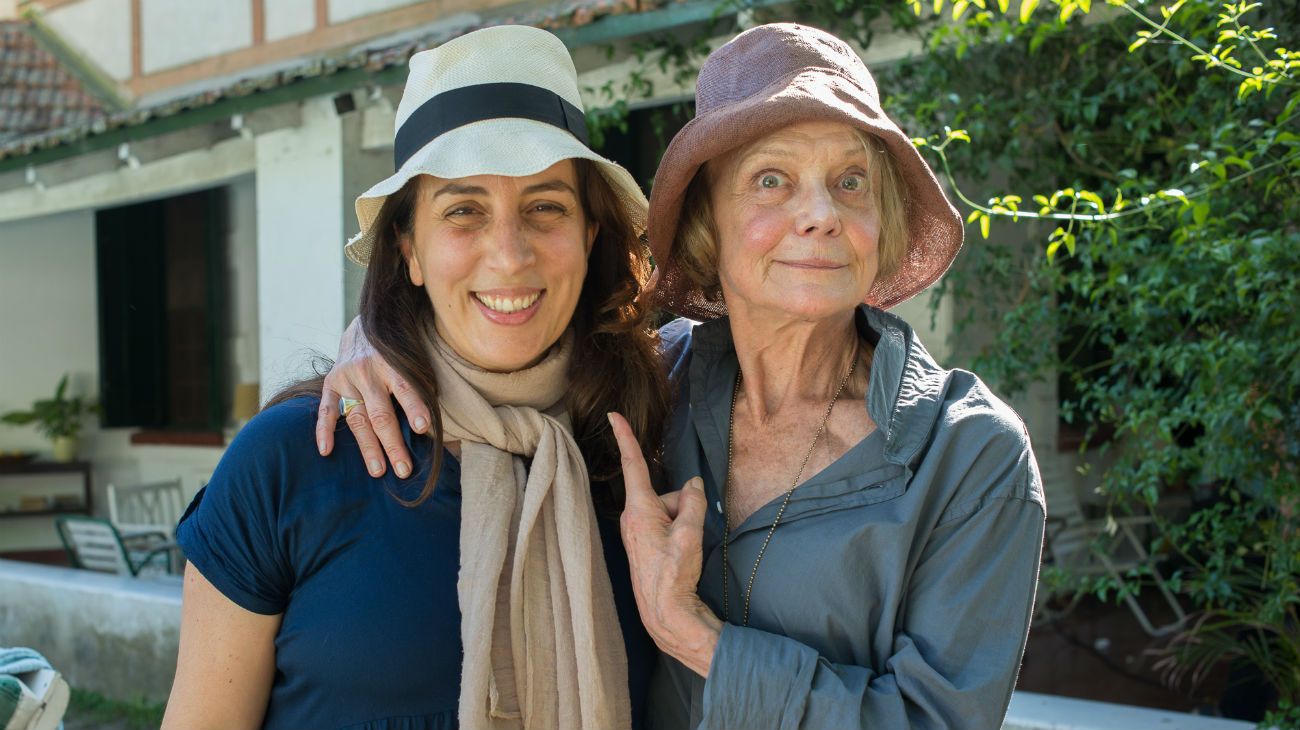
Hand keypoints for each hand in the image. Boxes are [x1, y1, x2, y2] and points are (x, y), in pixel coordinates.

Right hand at [317, 317, 432, 478]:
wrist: (365, 326)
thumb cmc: (397, 351)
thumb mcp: (411, 360)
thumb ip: (417, 386)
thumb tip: (431, 426)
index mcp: (392, 364)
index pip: (405, 388)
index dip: (414, 408)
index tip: (424, 429)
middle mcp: (367, 371)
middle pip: (380, 414)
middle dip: (393, 444)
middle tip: (404, 470)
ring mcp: (346, 377)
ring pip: (357, 418)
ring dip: (367, 447)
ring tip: (377, 471)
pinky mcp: (331, 382)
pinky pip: (326, 409)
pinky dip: (324, 430)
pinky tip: (326, 451)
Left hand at [608, 412, 722, 677]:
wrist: (665, 612)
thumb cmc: (674, 574)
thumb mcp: (691, 533)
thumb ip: (693, 503)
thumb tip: (694, 485)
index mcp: (640, 509)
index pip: (634, 464)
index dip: (625, 437)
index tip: (614, 415)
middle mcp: (632, 516)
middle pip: (666, 494)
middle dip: (684, 505)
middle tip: (689, 535)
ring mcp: (636, 530)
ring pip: (669, 510)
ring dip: (682, 523)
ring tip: (683, 550)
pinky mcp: (642, 542)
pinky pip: (666, 524)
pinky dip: (678, 533)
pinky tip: (679, 556)